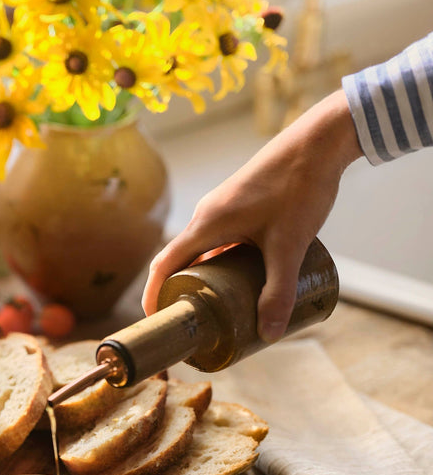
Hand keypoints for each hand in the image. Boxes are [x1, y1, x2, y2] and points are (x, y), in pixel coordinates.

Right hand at [142, 89, 362, 340]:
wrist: (319, 141)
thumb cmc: (299, 186)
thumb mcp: (289, 245)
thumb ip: (280, 290)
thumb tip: (270, 334)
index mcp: (206, 224)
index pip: (164, 265)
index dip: (154, 294)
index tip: (157, 319)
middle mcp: (207, 216)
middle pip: (179, 259)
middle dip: (181, 291)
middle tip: (191, 322)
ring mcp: (222, 208)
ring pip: (201, 250)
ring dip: (203, 276)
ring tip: (216, 306)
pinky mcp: (239, 205)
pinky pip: (217, 239)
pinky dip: (220, 261)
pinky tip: (242, 275)